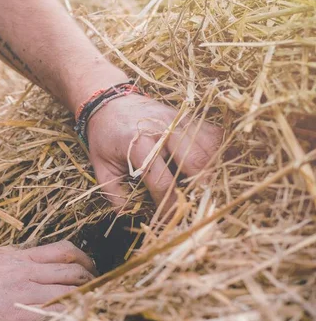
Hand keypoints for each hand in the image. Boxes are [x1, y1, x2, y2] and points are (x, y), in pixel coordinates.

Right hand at [0, 241, 95, 320]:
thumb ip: (3, 256)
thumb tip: (10, 257)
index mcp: (19, 257)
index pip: (65, 251)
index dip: (83, 260)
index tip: (89, 270)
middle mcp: (28, 272)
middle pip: (76, 271)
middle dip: (93, 281)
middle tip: (97, 292)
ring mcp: (25, 294)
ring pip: (73, 292)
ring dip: (88, 300)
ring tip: (94, 310)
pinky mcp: (18, 318)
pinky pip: (56, 316)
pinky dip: (71, 320)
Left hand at [86, 92, 222, 210]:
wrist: (110, 101)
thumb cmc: (105, 137)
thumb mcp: (101, 167)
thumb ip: (114, 193)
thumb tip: (128, 214)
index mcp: (138, 143)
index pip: (161, 180)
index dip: (168, 204)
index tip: (170, 219)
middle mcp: (163, 128)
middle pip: (195, 160)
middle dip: (201, 187)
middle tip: (199, 205)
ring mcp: (180, 120)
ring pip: (210, 147)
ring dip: (213, 170)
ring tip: (206, 190)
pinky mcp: (190, 116)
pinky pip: (214, 134)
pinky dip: (219, 152)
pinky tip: (214, 168)